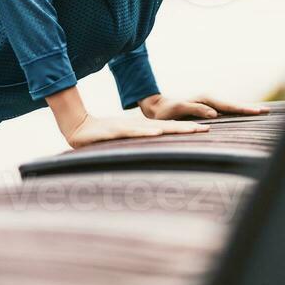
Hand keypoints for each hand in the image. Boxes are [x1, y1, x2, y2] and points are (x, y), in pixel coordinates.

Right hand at [64, 112, 208, 148]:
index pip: (168, 129)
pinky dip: (145, 132)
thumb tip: (150, 157)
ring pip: (154, 128)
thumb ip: (135, 149)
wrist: (77, 128)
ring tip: (190, 129)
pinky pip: (133, 132)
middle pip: (167, 127)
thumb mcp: (121, 144)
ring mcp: (127, 128)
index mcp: (140, 130)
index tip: (205, 129)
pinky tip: (158, 133)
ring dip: (173, 128)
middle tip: (207, 128)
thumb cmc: (99, 138)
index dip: (186, 129)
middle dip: (187, 127)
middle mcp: (137, 127)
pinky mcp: (115, 131)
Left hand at [138, 93, 270, 120]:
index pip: (229, 106)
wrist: (156, 106)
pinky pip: (225, 109)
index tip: (258, 112)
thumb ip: (195, 109)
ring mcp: (208, 102)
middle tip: (269, 111)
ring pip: (231, 107)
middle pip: (234, 105)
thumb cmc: (166, 110)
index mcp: (205, 99)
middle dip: (250, 108)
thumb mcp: (178, 109)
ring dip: (245, 109)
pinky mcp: (206, 107)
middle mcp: (209, 99)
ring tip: (261, 112)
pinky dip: (236, 111)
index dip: (244, 109)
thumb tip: (214, 113)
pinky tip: (242, 114)